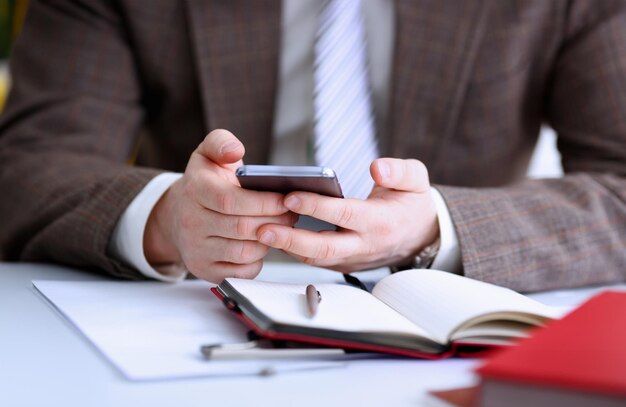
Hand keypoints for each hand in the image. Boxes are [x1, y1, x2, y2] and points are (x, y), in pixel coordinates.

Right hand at [144, 129, 296, 281]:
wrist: (178, 215)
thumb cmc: (204, 183)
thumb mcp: (207, 154)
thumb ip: (222, 142)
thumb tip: (236, 150)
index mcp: (194, 191)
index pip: (230, 200)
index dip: (264, 202)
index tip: (286, 199)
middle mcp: (190, 223)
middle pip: (242, 227)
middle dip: (275, 220)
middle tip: (293, 213)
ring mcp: (196, 249)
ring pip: (245, 251)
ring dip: (270, 240)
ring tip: (281, 227)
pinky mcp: (204, 270)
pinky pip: (241, 271)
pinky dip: (258, 260)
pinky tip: (263, 245)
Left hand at [256, 158, 438, 271]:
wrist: (421, 237)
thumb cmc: (412, 204)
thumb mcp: (416, 181)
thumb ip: (399, 171)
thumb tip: (376, 168)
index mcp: (381, 222)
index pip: (344, 215)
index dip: (316, 207)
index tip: (290, 196)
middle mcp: (365, 245)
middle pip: (324, 248)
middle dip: (291, 239)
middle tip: (262, 228)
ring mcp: (353, 259)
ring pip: (316, 258)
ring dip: (287, 247)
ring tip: (260, 232)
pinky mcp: (344, 264)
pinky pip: (316, 259)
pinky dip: (294, 250)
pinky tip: (275, 234)